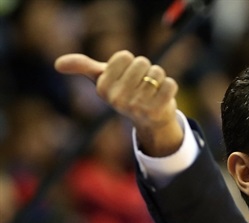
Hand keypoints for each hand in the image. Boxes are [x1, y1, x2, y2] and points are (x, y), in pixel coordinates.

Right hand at [54, 50, 183, 156]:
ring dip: (158, 78)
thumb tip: (57, 64)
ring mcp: (138, 107)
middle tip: (142, 85)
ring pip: (157, 72)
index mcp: (103, 88)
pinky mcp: (158, 111)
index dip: (130, 62)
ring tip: (152, 91)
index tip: (127, 76)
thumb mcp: (103, 79)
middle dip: (146, 70)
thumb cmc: (125, 92)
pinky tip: (163, 96)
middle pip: (142, 62)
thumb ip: (83, 67)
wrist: (150, 120)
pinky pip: (170, 84)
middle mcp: (118, 99)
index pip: (124, 56)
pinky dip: (170, 86)